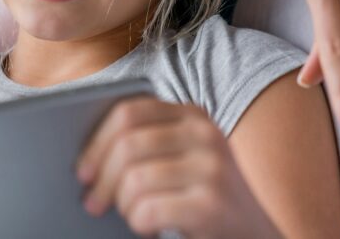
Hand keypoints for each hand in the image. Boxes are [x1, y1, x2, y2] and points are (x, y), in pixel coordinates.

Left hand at [76, 99, 279, 238]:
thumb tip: (86, 158)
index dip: (97, 142)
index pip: (128, 113)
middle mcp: (205, 133)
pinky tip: (149, 228)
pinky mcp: (212, 204)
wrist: (256, 235)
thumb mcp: (181, 158)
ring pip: (134, 180)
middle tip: (92, 203)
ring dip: (124, 206)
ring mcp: (212, 168)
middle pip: (127, 146)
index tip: (82, 170)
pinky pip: (149, 209)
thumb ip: (146, 143)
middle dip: (102, 180)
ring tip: (133, 215)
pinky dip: (140, 223)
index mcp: (192, 114)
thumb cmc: (203, 196)